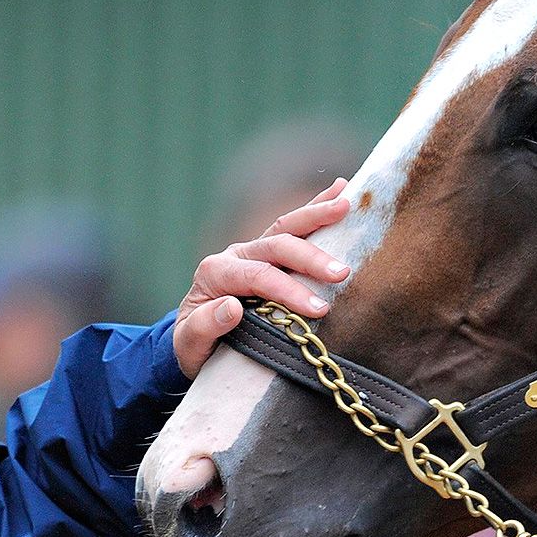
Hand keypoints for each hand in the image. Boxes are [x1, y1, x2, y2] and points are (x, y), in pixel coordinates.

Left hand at [172, 178, 350, 378]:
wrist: (191, 340)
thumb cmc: (193, 345)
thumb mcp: (190, 343)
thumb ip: (205, 326)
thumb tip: (232, 307)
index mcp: (215, 273)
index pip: (257, 276)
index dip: (288, 291)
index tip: (319, 309)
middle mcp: (234, 255)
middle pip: (275, 246)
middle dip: (310, 258)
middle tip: (341, 273)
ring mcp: (251, 251)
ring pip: (285, 227)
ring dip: (316, 215)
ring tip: (346, 205)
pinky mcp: (266, 254)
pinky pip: (292, 227)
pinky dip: (314, 209)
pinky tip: (340, 191)